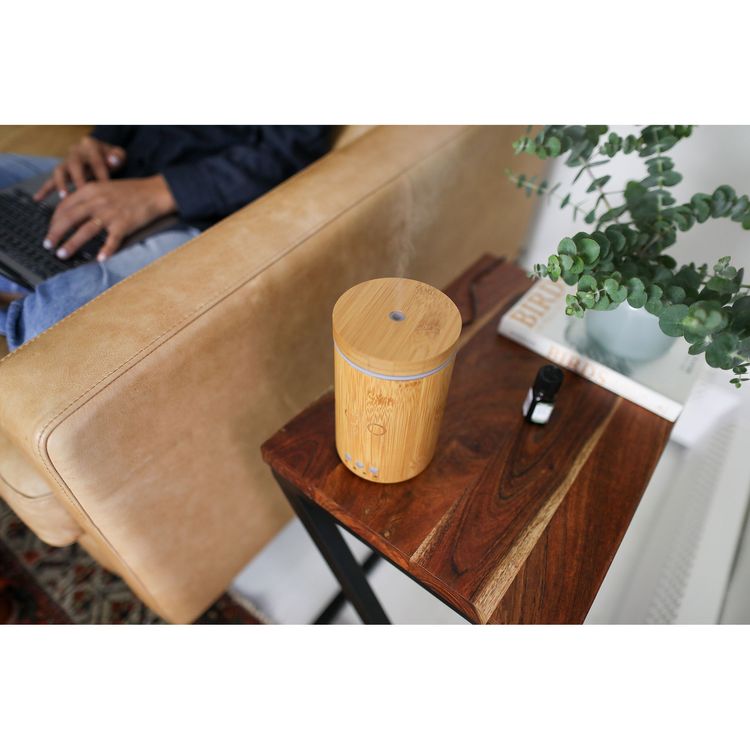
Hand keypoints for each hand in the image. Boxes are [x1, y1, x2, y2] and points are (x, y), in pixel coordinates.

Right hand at [34, 136, 126, 200]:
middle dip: (78, 179)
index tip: (106, 188)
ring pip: (60, 171)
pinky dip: (44, 189)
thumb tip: (113, 160)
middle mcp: (75, 151)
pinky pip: (51, 180)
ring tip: (64, 197)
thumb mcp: (118, 154)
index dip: (101, 174)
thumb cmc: (112, 158)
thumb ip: (117, 156)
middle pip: (74, 164)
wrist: (102, 155)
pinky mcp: (62, 172)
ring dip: (60, 184)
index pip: (96, 160)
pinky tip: (38, 198)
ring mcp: (66, 162)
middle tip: (83, 193)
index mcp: (90, 145)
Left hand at [43, 176, 176, 261]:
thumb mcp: (105, 187)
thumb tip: (72, 212)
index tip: (50, 231)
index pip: (65, 206)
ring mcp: (111, 214)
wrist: (155, 192)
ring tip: (62, 254)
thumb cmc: (131, 191)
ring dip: (71, 244)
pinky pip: (112, 240)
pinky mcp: (124, 225)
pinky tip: (99, 260)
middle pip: (69, 218)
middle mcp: (97, 201)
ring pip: (85, 231)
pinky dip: (105, 251)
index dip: (54, 220)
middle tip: (47, 245)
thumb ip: (88, 197)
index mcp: (90, 190)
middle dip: (55, 233)